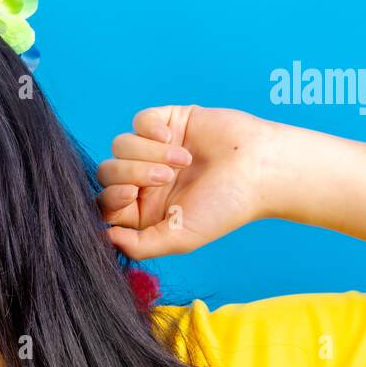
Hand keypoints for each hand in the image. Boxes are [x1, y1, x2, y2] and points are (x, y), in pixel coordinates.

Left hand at [97, 105, 276, 258]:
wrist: (260, 170)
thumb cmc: (225, 207)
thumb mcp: (181, 238)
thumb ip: (140, 245)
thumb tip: (104, 238)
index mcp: (144, 208)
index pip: (105, 203)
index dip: (109, 197)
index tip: (129, 195)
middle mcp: (144, 179)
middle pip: (108, 172)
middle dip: (130, 173)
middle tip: (165, 178)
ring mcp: (153, 148)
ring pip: (120, 145)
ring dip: (149, 153)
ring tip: (183, 161)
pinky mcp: (166, 122)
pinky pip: (139, 121)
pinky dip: (152, 130)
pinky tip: (176, 139)